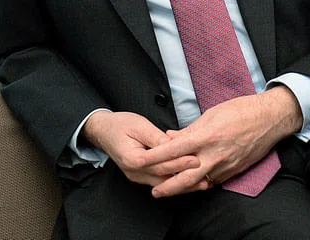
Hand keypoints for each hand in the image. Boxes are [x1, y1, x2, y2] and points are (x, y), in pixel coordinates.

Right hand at [82, 111, 200, 186]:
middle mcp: (134, 172)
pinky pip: (159, 181)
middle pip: (164, 178)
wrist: (103, 131)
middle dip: (186, 178)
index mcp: (133, 159)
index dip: (180, 162)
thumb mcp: (140, 126)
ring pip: (163, 184)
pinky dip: (174, 182)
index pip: (161, 164)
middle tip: (206, 177)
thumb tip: (174, 145)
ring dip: (182, 185)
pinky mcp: (140, 176)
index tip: (197, 160)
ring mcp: (136, 176)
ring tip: (202, 184)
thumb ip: (157, 138)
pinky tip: (187, 182)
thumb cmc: (121, 125)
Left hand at [142, 86, 302, 197]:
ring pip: (199, 182)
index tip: (142, 160)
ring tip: (169, 190)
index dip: (155, 157)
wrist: (270, 119)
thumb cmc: (242, 110)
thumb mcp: (212, 114)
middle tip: (154, 191)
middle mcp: (214, 154)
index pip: (174, 150)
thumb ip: (190, 129)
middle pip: (184, 176)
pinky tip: (193, 185)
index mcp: (206, 136)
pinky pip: (214, 180)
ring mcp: (225, 164)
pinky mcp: (234, 170)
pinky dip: (201, 183)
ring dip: (183, 188)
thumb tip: (171, 137)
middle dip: (167, 186)